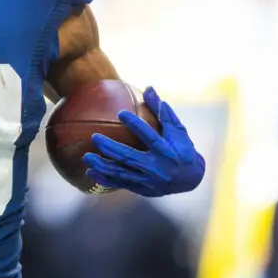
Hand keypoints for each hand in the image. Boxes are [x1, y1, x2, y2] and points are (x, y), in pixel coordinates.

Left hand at [82, 86, 204, 196]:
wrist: (191, 179)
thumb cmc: (182, 148)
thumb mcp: (178, 130)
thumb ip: (162, 111)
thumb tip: (148, 88)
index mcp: (167, 151)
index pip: (150, 136)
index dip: (136, 125)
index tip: (120, 113)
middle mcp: (157, 167)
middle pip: (130, 157)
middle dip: (110, 148)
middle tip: (94, 137)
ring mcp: (149, 181)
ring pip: (122, 173)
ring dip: (103, 166)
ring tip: (86, 157)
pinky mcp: (143, 189)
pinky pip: (121, 184)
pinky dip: (105, 179)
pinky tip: (90, 172)